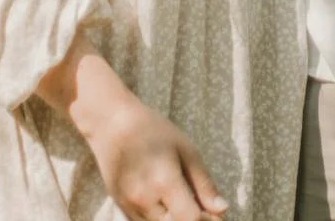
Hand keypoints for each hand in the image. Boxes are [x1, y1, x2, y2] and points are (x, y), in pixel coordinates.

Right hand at [89, 93, 226, 220]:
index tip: (214, 214)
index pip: (191, 219)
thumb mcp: (185, 150)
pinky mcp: (121, 209)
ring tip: (182, 202)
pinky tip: (166, 203)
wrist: (112, 124)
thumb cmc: (153, 131)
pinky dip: (160, 219)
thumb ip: (203, 184)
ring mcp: (130, 207)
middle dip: (191, 220)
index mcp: (164, 181)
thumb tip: (222, 210)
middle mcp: (145, 199)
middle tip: (199, 208)